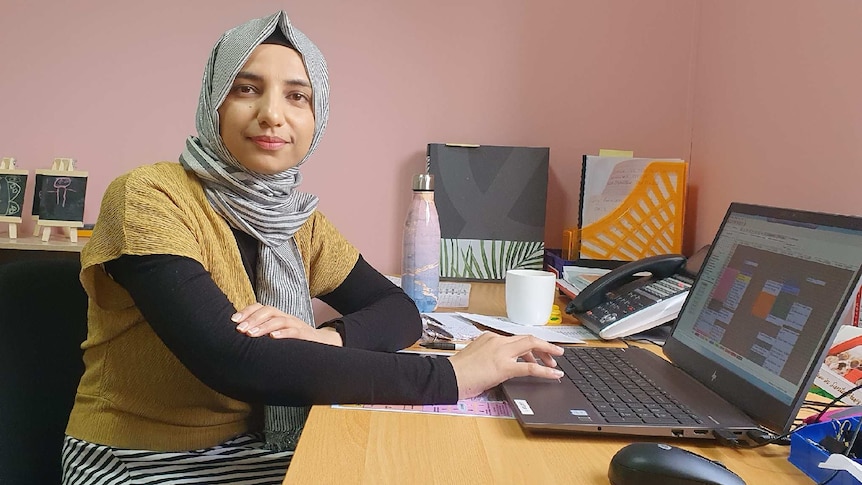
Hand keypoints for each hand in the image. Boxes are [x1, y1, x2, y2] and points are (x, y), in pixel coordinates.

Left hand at [232, 303, 342, 346]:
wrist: (322, 343)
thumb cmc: (294, 340)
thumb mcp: (277, 334)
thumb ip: (262, 333)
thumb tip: (239, 337)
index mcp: (277, 316)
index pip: (260, 308)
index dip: (247, 311)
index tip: (233, 321)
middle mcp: (285, 317)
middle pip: (268, 311)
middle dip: (252, 319)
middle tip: (240, 329)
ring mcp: (296, 324)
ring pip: (279, 320)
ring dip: (263, 326)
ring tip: (251, 334)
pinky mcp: (305, 334)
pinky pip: (294, 331)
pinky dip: (283, 333)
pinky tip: (273, 338)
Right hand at [447, 332, 564, 399]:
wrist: (447, 377)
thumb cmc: (457, 372)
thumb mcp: (475, 357)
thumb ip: (490, 356)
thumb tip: (500, 364)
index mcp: (489, 338)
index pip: (515, 339)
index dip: (531, 346)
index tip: (538, 351)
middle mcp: (497, 341)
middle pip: (527, 338)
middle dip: (544, 346)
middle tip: (555, 355)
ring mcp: (500, 353)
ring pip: (531, 346)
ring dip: (546, 354)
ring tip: (554, 364)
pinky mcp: (503, 367)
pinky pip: (530, 367)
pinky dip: (545, 370)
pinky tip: (554, 374)